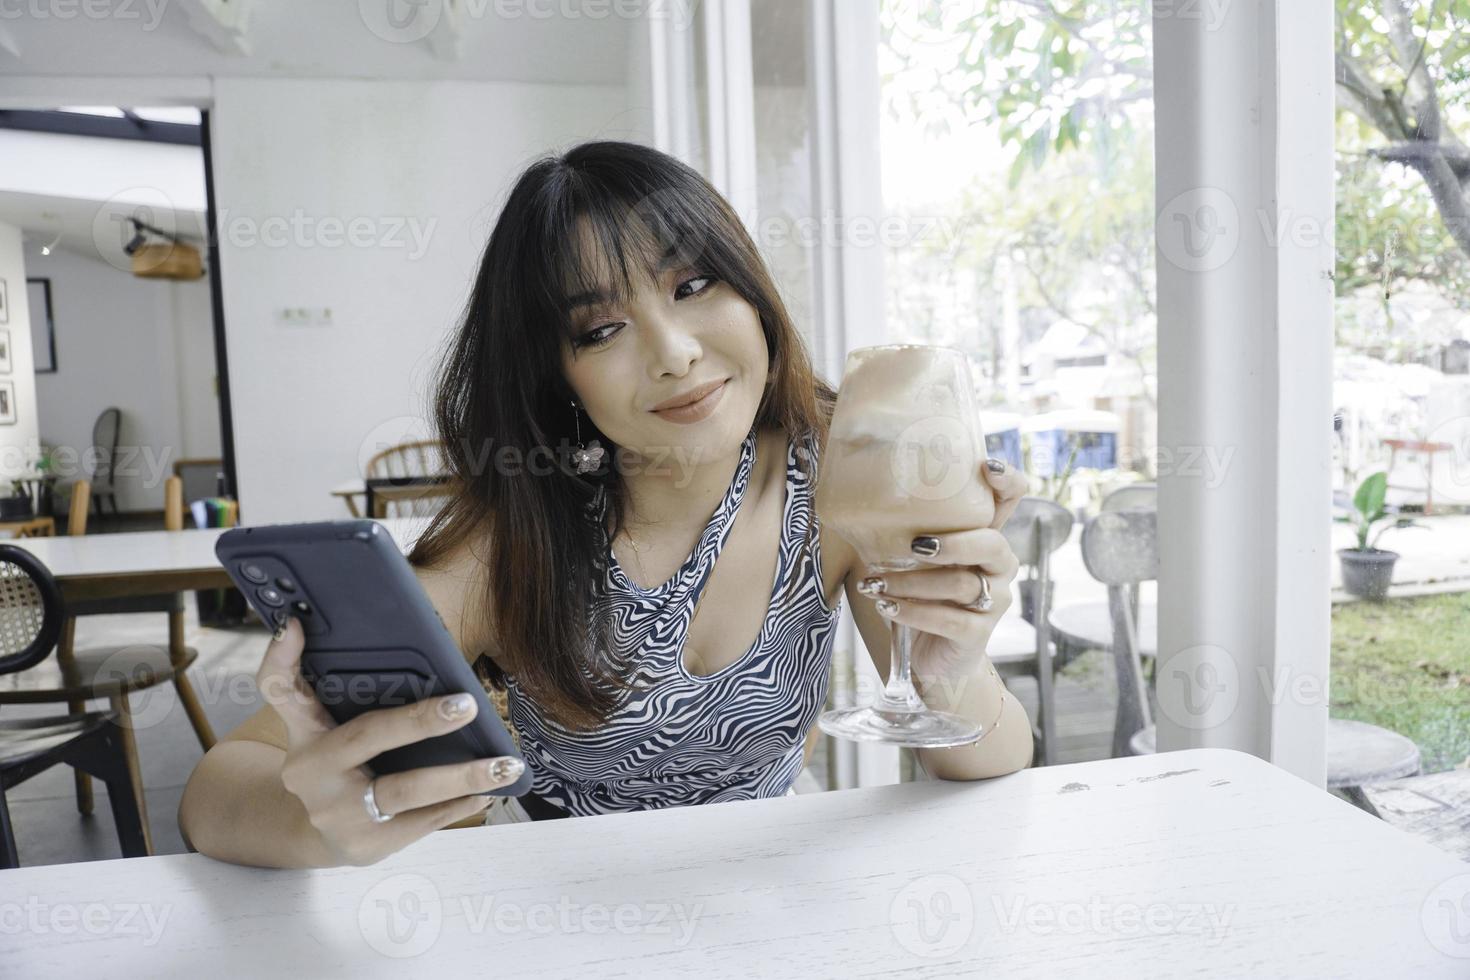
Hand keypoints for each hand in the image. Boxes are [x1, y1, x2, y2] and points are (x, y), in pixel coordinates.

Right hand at [256, 618, 524, 866]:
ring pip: (408, 792)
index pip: (287, 693)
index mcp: (303, 737)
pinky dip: (459, 804)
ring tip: (507, 765)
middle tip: (469, 704)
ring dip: (463, 777)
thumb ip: (297, 679)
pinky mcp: (369, 847)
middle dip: (420, 721)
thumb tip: (297, 626)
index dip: (288, 659)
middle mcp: (316, 779)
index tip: (303, 624)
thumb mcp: (306, 723)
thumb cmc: (326, 762)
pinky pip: (423, 822)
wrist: (313, 833)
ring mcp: (341, 817)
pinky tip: (490, 790)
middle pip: (371, 739)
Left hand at [856, 457, 1028, 685]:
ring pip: (961, 583)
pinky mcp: (979, 634)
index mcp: (987, 538)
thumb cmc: (925, 597)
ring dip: (911, 583)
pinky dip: (913, 612)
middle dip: (953, 542)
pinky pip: (950, 620)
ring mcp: (996, 601)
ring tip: (875, 583)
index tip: (985, 465)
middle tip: (915, 545)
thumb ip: (910, 535)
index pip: (1011, 500)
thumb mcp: (918, 562)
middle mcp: (1000, 566)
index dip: (1007, 480)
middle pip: (991, 543)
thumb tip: (862, 506)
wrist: (934, 655)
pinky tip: (887, 607)